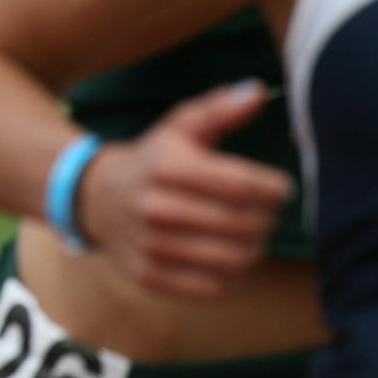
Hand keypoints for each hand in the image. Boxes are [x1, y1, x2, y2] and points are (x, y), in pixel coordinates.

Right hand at [75, 80, 291, 299]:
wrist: (96, 197)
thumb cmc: (154, 159)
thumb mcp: (179, 127)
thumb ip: (220, 110)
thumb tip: (258, 91)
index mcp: (165, 166)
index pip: (241, 184)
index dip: (273, 189)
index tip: (281, 187)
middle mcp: (154, 207)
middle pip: (242, 224)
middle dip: (268, 219)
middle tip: (268, 213)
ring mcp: (150, 245)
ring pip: (233, 258)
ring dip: (255, 248)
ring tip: (252, 234)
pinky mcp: (150, 275)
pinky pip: (214, 286)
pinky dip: (234, 275)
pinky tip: (232, 256)